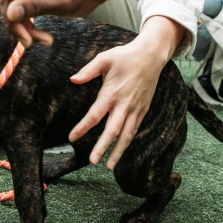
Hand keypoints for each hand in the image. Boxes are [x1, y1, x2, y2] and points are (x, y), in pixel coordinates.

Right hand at [0, 0, 105, 46]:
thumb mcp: (64, 2)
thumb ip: (37, 6)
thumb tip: (9, 13)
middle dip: (17, 22)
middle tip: (31, 43)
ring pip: (11, 5)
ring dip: (23, 26)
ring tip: (44, 41)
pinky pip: (17, 7)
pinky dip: (26, 23)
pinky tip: (41, 36)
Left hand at [68, 15, 183, 168]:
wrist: (151, 56)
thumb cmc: (125, 56)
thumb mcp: (104, 59)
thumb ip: (88, 71)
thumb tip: (73, 80)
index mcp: (112, 93)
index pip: (95, 114)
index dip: (83, 127)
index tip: (71, 138)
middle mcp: (125, 104)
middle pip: (112, 131)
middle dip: (102, 148)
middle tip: (92, 161)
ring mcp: (136, 108)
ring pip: (126, 135)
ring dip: (118, 151)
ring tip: (109, 166)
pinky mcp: (143, 109)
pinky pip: (134, 129)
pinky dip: (127, 141)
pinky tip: (121, 150)